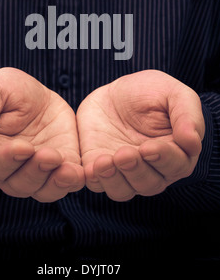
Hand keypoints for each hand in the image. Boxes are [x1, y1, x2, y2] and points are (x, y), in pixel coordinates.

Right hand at [0, 67, 83, 201]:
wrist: (32, 94)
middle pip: (18, 183)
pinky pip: (66, 183)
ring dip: (55, 182)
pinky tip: (81, 172)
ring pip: (43, 190)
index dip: (7, 159)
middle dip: (35, 171)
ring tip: (67, 168)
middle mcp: (8, 171)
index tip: (23, 147)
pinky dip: (73, 181)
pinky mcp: (61, 167)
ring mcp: (36, 172)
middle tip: (50, 155)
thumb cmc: (4, 92)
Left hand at [77, 70, 204, 201]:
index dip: (163, 158)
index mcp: (177, 153)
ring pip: (123, 190)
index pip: (175, 165)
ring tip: (104, 161)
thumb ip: (186, 115)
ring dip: (114, 179)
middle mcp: (153, 170)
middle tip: (124, 153)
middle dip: (136, 170)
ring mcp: (125, 173)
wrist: (114, 93)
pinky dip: (93, 179)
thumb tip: (193, 142)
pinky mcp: (100, 169)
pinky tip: (89, 168)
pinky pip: (96, 183)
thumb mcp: (172, 93)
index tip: (149, 147)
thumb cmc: (150, 91)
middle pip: (149, 183)